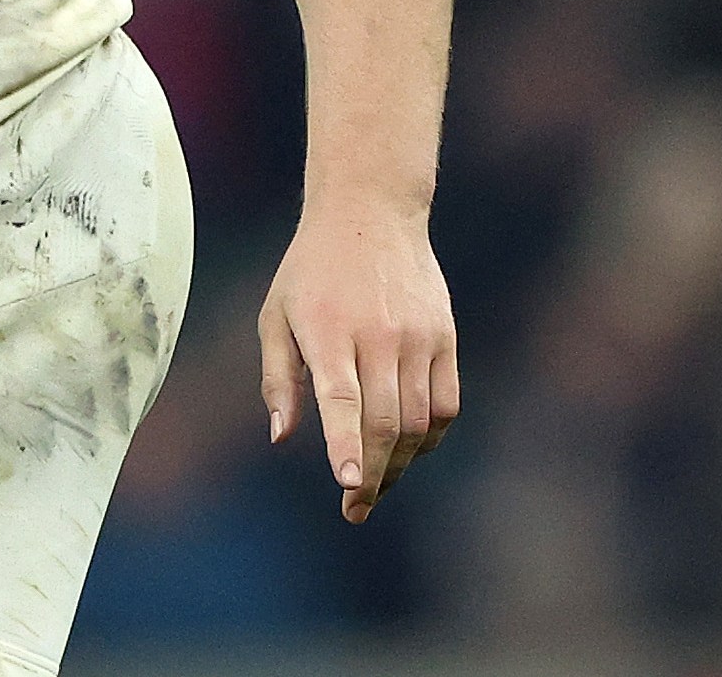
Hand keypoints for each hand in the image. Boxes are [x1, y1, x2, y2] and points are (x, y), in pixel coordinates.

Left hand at [259, 200, 457, 522]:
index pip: (343, 399)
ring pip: (417, 422)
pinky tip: (409, 448)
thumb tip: (282, 438)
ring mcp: (416, 336)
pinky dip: (430, 436)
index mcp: (328, 331)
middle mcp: (377, 336)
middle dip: (371, 477)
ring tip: (376, 482)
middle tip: (355, 509)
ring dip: (399, 464)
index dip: (347, 446)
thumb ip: (278, 379)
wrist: (369, 213)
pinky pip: (445, 404)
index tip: (349, 484)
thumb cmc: (311, 271)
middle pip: (383, 424)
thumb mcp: (276, 314)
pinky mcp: (444, 336)